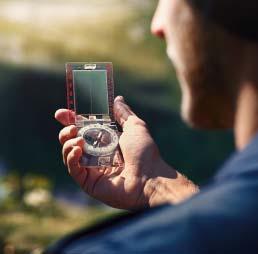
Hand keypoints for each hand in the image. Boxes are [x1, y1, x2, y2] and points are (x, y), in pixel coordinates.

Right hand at [55, 96, 197, 209]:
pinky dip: (71, 159)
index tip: (61, 113)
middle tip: (71, 127)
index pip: (83, 130)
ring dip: (68, 144)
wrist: (150, 177)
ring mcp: (92, 169)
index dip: (71, 121)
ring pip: (69, 155)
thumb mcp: (135, 126)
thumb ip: (123, 113)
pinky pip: (73, 170)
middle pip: (72, 142)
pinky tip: (77, 150)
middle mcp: (96, 154)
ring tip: (78, 139)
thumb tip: (117, 99)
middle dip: (66, 132)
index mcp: (105, 141)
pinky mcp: (89, 183)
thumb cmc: (145, 152)